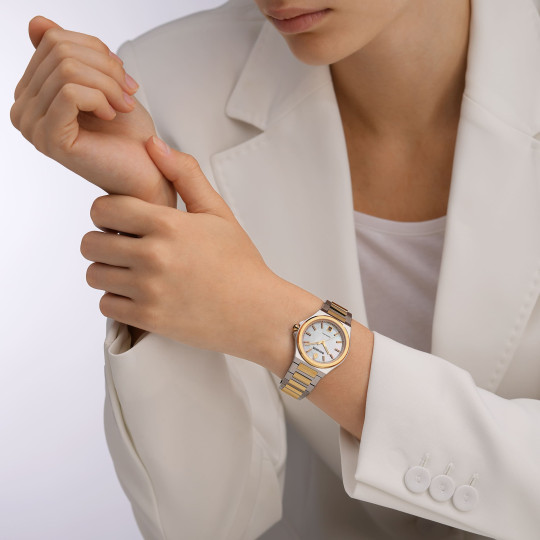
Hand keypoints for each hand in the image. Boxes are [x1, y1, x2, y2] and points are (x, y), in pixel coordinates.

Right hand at [10, 15, 175, 207]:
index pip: (52, 40)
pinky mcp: (50, 140)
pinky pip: (71, 93)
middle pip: (59, 50)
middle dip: (106, 67)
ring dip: (108, 84)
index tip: (121, 75)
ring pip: (67, 69)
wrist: (147, 172)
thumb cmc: (128, 135)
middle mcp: (24, 108)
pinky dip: (101, 98)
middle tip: (128, 91)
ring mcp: (33, 126)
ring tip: (124, 105)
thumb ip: (70, 55)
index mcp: (32, 92)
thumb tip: (37, 24)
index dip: (95, 50)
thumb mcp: (101, 83)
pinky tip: (111, 115)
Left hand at [80, 136, 287, 361]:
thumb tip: (153, 145)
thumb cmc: (239, 262)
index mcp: (167, 224)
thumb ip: (185, 174)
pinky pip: (106, 306)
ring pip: (94, 275)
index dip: (106, 213)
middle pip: (90, 243)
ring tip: (131, 271)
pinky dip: (117, 300)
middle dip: (103, 242)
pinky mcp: (148, 319)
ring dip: (107, 271)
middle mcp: (153, 256)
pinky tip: (138, 293)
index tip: (120, 221)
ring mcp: (149, 290)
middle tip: (124, 247)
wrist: (257, 311)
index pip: (102, 209)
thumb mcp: (217, 211)